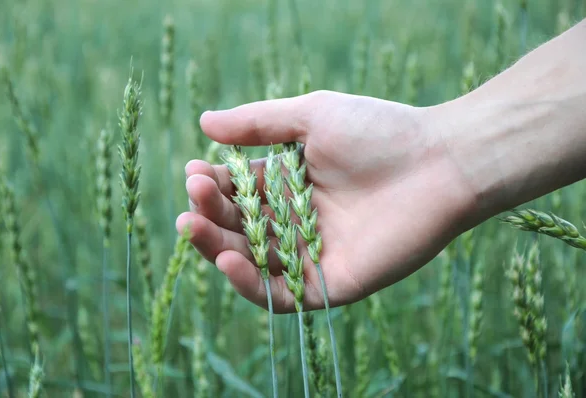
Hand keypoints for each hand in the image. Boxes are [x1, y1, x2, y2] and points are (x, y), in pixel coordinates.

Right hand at [175, 90, 475, 312]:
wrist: (440, 162)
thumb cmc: (379, 131)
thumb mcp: (312, 115)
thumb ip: (259, 123)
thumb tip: (204, 122)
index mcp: (292, 184)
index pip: (240, 192)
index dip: (214, 185)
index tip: (195, 171)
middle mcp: (298, 221)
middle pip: (242, 228)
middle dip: (211, 213)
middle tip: (193, 196)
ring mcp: (314, 254)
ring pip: (254, 262)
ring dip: (217, 248)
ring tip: (191, 224)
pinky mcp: (333, 283)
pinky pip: (283, 294)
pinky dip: (251, 284)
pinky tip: (227, 259)